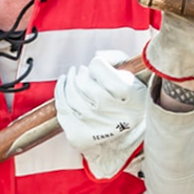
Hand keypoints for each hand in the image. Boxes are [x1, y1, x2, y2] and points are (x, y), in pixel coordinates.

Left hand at [55, 50, 149, 179]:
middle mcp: (112, 113)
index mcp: (129, 95)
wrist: (131, 136)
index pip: (98, 67)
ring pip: (70, 95)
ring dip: (68, 81)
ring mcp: (94, 127)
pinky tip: (64, 87)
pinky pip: (61, 110)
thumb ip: (116, 58)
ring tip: (71, 76)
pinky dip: (60, 94)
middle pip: (82, 82)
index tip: (98, 67)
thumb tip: (96, 57)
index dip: (97, 65)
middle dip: (80, 73)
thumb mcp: (133, 74)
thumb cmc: (129, 99)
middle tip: (82, 71)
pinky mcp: (80, 136)